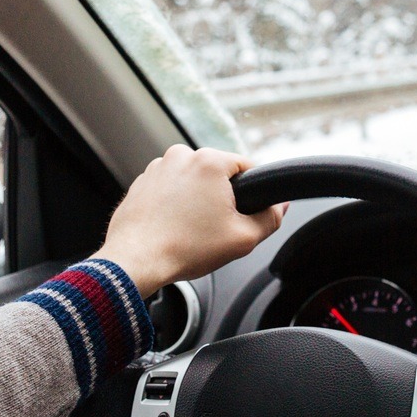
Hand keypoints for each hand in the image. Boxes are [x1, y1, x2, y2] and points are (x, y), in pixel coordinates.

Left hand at [97, 146, 284, 295]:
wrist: (136, 261)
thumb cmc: (185, 248)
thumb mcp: (243, 238)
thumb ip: (270, 219)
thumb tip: (280, 207)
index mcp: (209, 160)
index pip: (247, 166)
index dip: (252, 192)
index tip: (244, 213)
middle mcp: (181, 155)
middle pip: (217, 174)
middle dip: (221, 198)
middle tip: (216, 228)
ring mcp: (157, 167)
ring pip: (192, 181)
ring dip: (197, 200)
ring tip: (191, 230)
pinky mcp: (141, 182)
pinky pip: (169, 189)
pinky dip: (174, 205)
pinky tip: (173, 227)